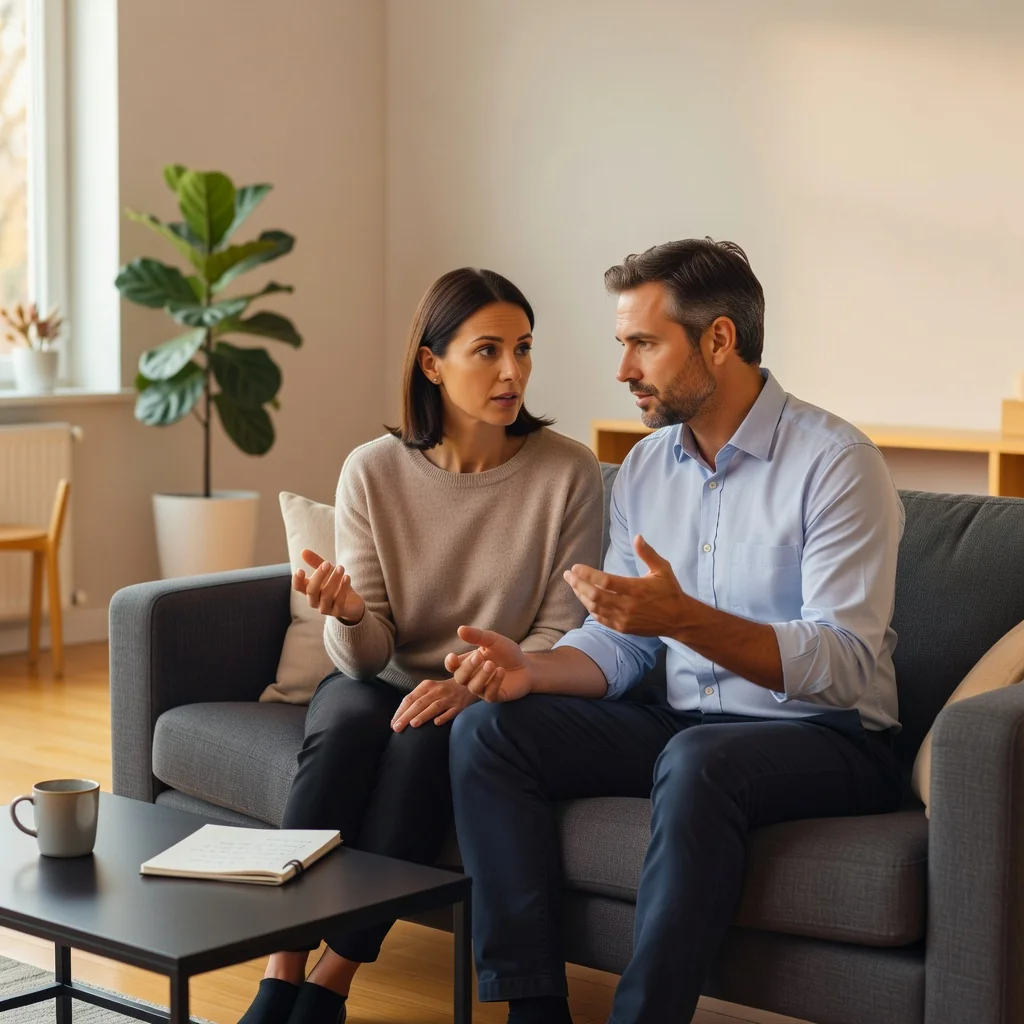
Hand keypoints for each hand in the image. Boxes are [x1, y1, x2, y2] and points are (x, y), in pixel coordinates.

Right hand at [293, 549, 365, 623]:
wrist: (351, 602)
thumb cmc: (335, 584)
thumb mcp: (327, 572)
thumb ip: (316, 562)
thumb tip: (303, 551)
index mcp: (309, 590)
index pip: (298, 587)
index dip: (297, 580)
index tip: (300, 569)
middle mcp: (314, 601)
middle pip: (311, 591)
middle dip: (318, 576)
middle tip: (327, 563)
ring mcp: (325, 608)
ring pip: (326, 596)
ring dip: (333, 580)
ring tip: (341, 568)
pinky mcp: (337, 612)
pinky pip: (339, 601)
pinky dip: (342, 588)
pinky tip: (347, 577)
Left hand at [391, 677, 478, 731]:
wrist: (469, 683)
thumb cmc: (444, 690)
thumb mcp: (430, 689)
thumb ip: (417, 699)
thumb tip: (400, 716)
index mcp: (427, 686)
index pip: (410, 698)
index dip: (400, 711)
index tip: (393, 723)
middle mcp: (437, 690)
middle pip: (419, 703)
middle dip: (406, 716)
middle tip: (397, 728)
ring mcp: (449, 698)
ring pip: (434, 707)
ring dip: (423, 715)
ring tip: (413, 725)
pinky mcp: (460, 706)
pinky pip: (451, 712)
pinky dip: (444, 716)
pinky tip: (436, 723)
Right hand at [444, 626, 531, 702]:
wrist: (527, 665)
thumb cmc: (507, 653)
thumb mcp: (493, 640)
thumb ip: (477, 636)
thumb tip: (460, 629)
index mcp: (469, 663)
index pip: (452, 667)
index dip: (450, 663)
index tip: (453, 657)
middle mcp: (472, 678)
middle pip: (460, 678)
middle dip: (468, 667)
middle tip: (479, 656)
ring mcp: (483, 689)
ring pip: (473, 687)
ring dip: (481, 676)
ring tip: (491, 664)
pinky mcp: (495, 696)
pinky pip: (489, 694)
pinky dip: (494, 682)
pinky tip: (501, 671)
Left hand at [563, 535, 689, 636]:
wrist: (679, 619)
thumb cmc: (670, 591)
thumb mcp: (662, 569)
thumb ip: (648, 553)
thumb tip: (637, 537)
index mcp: (636, 589)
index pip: (605, 581)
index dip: (587, 574)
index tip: (575, 567)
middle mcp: (628, 605)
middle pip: (595, 595)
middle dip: (578, 584)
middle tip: (568, 575)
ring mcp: (624, 618)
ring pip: (595, 607)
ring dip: (581, 595)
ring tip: (574, 585)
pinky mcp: (623, 628)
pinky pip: (601, 618)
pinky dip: (590, 609)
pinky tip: (585, 599)